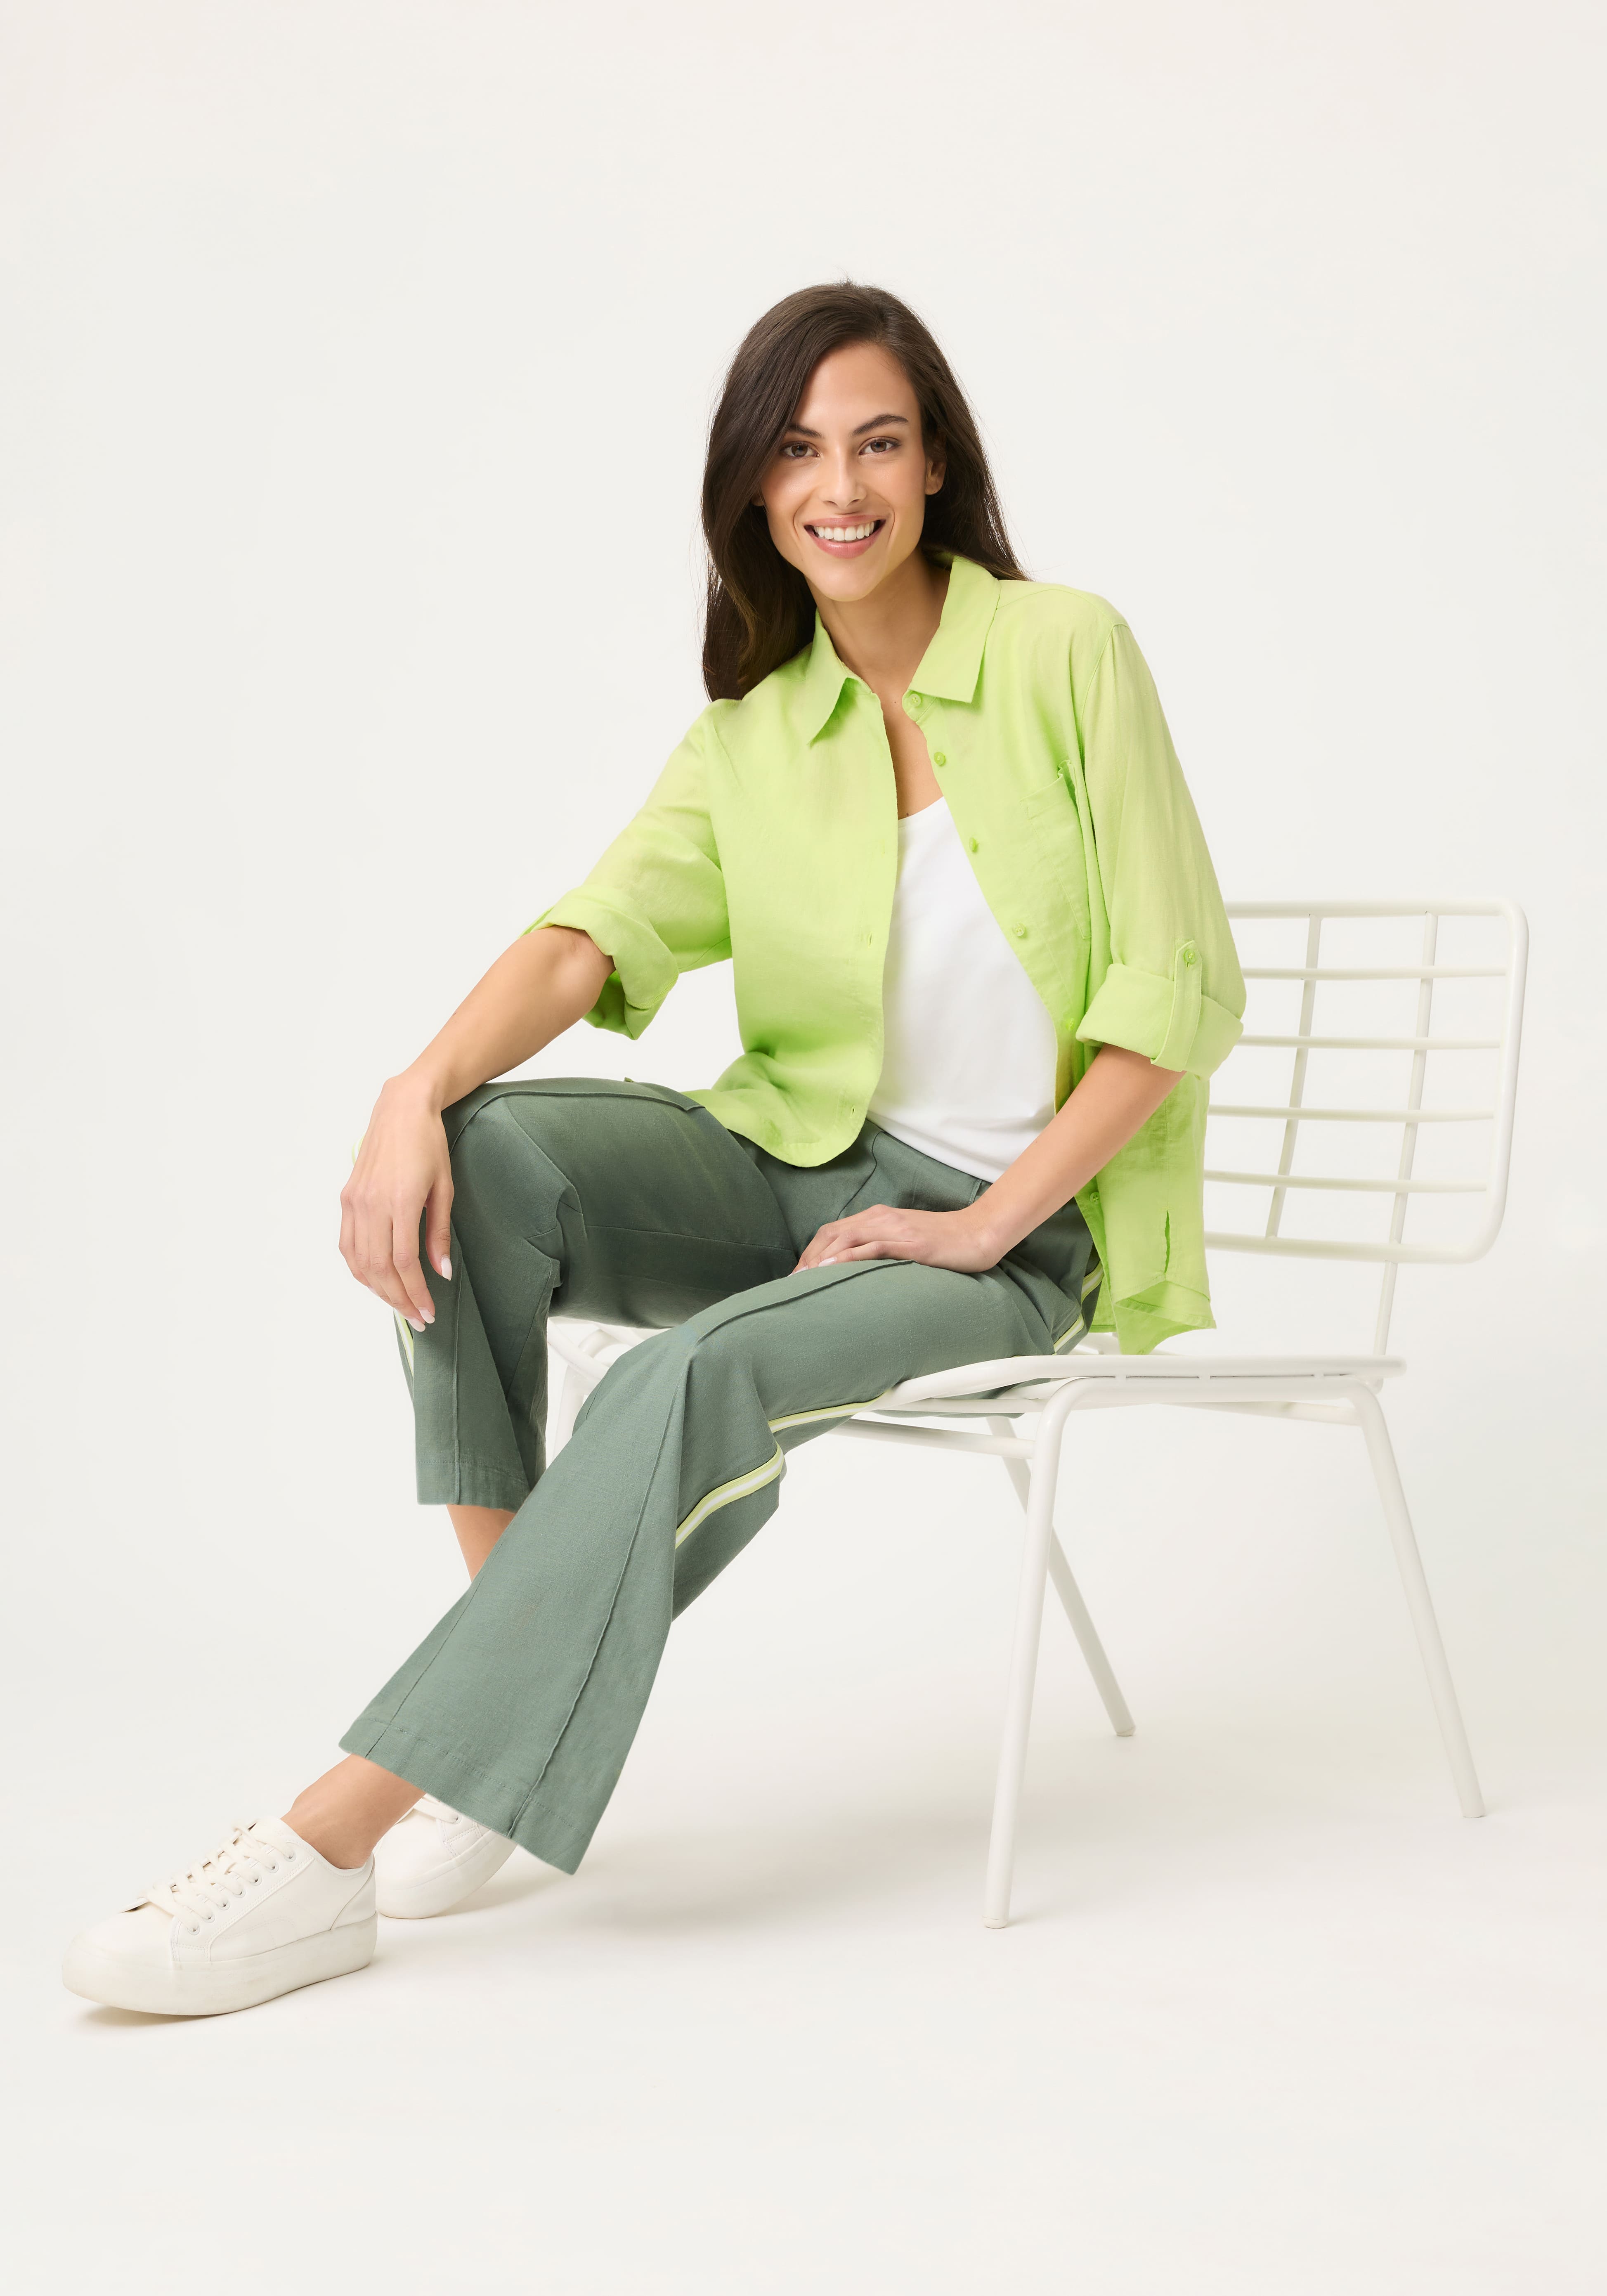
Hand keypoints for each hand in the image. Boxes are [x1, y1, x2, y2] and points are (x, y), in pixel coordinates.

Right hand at [339, 1074, 453, 1329]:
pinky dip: (359, 1268)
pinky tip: (374, 1280)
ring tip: (399, 1304)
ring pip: (360, 1261)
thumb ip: (439, 1233)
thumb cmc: (429, 1144)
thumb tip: (441, 1273)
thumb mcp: (444, 1188)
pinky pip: (347, 1243)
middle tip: (417, 1318)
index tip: (429, 1312)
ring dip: (378, 1289)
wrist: (401, 1108)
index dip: (416, 1293)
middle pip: (380, 1268)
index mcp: (401, 1202)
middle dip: (399, 1299)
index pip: (404, 1263)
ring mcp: (354, 1201)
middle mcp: (372, 1204)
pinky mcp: (346, 1197)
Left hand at [793, 1201, 1001, 1275]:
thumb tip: (857, 1270)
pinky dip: (848, 1258)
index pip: (832, 1232)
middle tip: (792, 1284)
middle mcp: (881, 1219)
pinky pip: (872, 1247)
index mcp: (877, 1218)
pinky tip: (832, 1270)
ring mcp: (894, 1229)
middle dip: (808, 1259)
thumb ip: (881, 1249)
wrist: (979, 1233)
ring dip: (820, 1259)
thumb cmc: (944, 1242)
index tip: (797, 1276)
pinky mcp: (909, 1242)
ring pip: (846, 1239)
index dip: (810, 1253)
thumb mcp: (905, 1242)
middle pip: (831, 1235)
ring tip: (803, 1280)